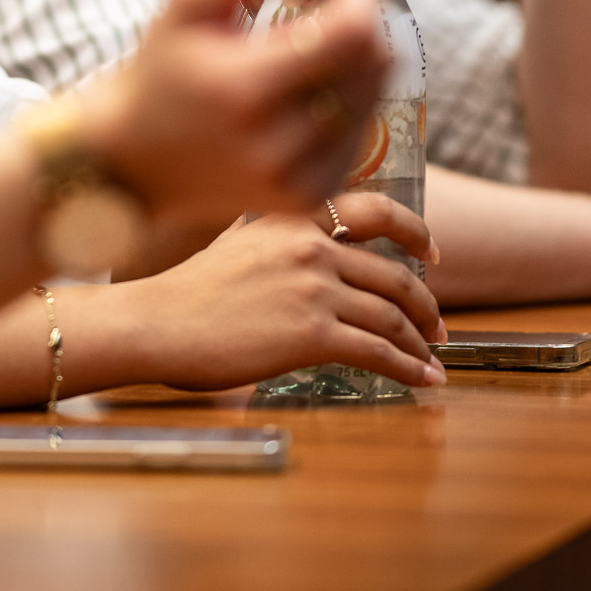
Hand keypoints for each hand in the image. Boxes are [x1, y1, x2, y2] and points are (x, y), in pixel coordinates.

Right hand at [82, 0, 390, 225]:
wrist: (135, 160)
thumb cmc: (164, 66)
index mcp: (243, 88)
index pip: (349, 30)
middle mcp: (276, 144)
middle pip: (370, 60)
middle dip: (362, 16)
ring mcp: (298, 179)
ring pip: (373, 94)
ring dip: (358, 55)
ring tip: (313, 39)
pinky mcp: (311, 197)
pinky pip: (359, 129)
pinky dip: (347, 97)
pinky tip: (309, 84)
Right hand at [122, 203, 447, 389]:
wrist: (155, 324)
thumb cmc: (185, 292)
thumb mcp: (233, 241)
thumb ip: (270, 237)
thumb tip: (293, 239)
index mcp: (293, 218)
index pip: (374, 210)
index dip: (414, 231)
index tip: (430, 254)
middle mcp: (310, 246)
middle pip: (393, 274)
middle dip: (424, 304)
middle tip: (435, 326)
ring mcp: (313, 290)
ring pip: (392, 315)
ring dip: (420, 342)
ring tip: (431, 359)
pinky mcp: (312, 335)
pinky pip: (379, 352)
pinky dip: (410, 368)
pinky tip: (421, 380)